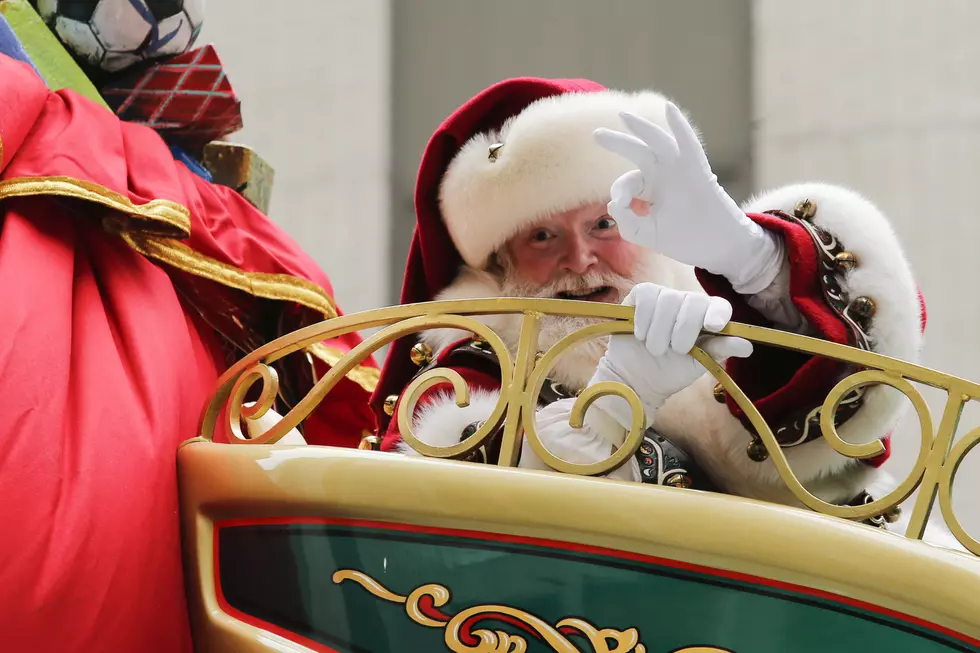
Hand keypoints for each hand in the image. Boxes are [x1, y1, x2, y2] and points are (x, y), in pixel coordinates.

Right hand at [589, 283, 752, 428]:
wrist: (634, 379)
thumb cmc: (669, 372)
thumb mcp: (697, 364)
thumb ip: (719, 351)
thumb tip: (748, 346)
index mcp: (706, 318)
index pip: (719, 305)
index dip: (718, 312)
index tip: (714, 326)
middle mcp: (687, 304)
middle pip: (693, 301)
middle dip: (685, 328)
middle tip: (676, 350)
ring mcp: (664, 297)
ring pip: (668, 300)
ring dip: (660, 330)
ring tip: (655, 349)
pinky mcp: (641, 295)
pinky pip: (647, 295)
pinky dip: (644, 318)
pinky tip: (640, 334)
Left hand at [593, 103, 782, 293]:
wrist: (718, 248)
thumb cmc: (685, 240)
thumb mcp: (647, 234)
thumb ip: (626, 222)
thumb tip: (613, 203)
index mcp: (651, 189)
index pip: (628, 182)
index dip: (619, 192)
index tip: (621, 206)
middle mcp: (664, 175)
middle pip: (638, 152)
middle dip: (617, 142)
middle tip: (595, 134)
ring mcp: (681, 171)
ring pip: (659, 143)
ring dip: (642, 128)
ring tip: (624, 116)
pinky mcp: (698, 171)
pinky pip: (689, 144)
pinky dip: (680, 127)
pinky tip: (669, 109)